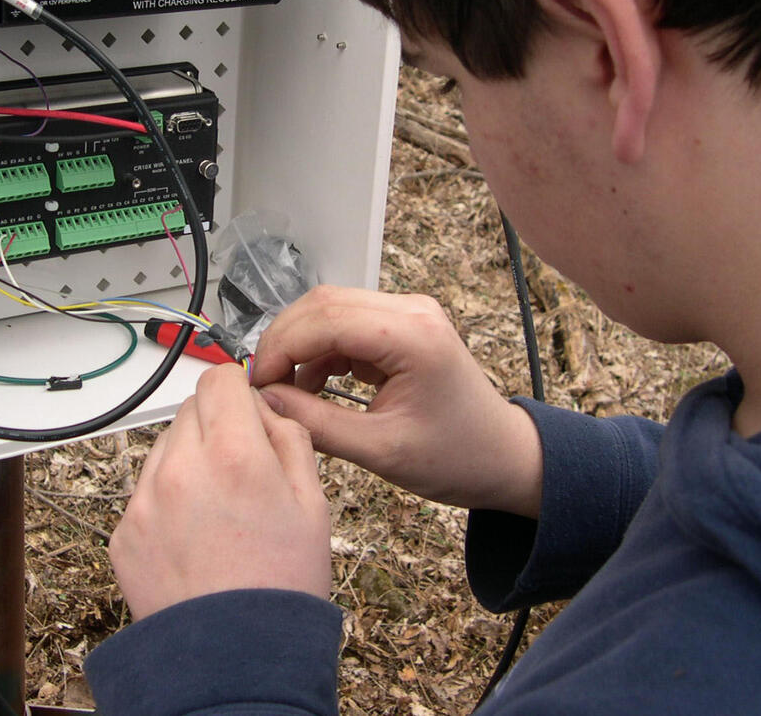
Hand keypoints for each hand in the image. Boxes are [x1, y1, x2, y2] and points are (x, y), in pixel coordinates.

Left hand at [108, 365, 330, 620]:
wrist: (234, 659)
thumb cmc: (279, 586)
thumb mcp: (313, 503)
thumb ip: (288, 437)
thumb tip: (264, 404)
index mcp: (233, 455)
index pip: (220, 379)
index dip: (238, 387)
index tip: (245, 404)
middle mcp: (181, 469)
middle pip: (191, 410)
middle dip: (217, 426)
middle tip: (241, 469)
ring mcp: (145, 501)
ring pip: (165, 448)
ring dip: (189, 462)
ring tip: (218, 512)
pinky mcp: (124, 531)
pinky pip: (145, 492)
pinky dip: (166, 501)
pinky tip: (194, 537)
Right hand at [250, 285, 541, 516]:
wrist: (502, 457)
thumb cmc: (458, 457)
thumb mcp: (379, 451)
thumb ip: (315, 424)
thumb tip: (265, 403)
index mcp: (413, 336)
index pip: (325, 319)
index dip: (281, 347)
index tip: (258, 383)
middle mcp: (412, 311)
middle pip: (322, 303)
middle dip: (285, 342)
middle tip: (264, 385)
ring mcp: (408, 313)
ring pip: (330, 310)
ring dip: (301, 346)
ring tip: (290, 392)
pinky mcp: (402, 324)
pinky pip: (346, 324)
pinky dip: (321, 351)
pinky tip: (315, 386)